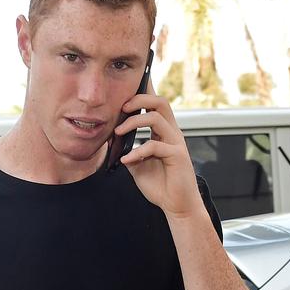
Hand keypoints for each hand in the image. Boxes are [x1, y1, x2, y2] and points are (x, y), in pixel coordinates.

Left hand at [115, 82, 202, 218]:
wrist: (176, 205)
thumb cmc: (159, 184)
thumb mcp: (137, 163)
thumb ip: (128, 149)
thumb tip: (112, 138)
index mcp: (163, 132)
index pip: (156, 105)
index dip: (145, 91)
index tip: (130, 84)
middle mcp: (172, 133)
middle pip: (160, 102)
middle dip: (139, 99)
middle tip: (121, 107)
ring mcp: (176, 143)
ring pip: (157, 118)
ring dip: (134, 121)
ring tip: (118, 132)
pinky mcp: (177, 156)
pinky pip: (154, 145)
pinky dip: (137, 151)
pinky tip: (126, 160)